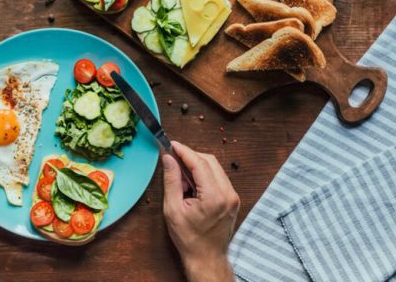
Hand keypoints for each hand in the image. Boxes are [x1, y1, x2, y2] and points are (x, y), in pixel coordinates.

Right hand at [162, 141, 238, 281]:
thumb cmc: (189, 238)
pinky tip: (192, 185)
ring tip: (182, 179)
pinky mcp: (233, 199)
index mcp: (213, 197)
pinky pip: (218, 177)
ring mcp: (233, 197)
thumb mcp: (172, 209)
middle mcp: (228, 194)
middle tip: (173, 160)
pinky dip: (204, 175)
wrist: (207, 258)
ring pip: (215, 167)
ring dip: (197, 165)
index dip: (184, 150)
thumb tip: (168, 159)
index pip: (199, 163)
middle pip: (209, 161)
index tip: (171, 144)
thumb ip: (171, 181)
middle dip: (190, 156)